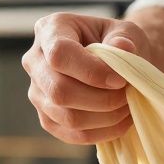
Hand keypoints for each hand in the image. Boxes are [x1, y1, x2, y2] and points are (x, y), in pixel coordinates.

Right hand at [22, 13, 150, 143]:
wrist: (114, 64)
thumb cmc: (119, 43)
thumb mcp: (126, 31)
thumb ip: (125, 38)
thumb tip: (123, 48)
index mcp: (50, 29)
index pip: (60, 54)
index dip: (92, 71)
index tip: (121, 79)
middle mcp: (35, 61)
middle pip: (59, 91)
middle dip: (102, 99)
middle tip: (128, 95)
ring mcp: (37, 92)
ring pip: (67, 117)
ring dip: (106, 117)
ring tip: (128, 106)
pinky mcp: (47, 118)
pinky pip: (73, 134)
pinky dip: (103, 132)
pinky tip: (121, 120)